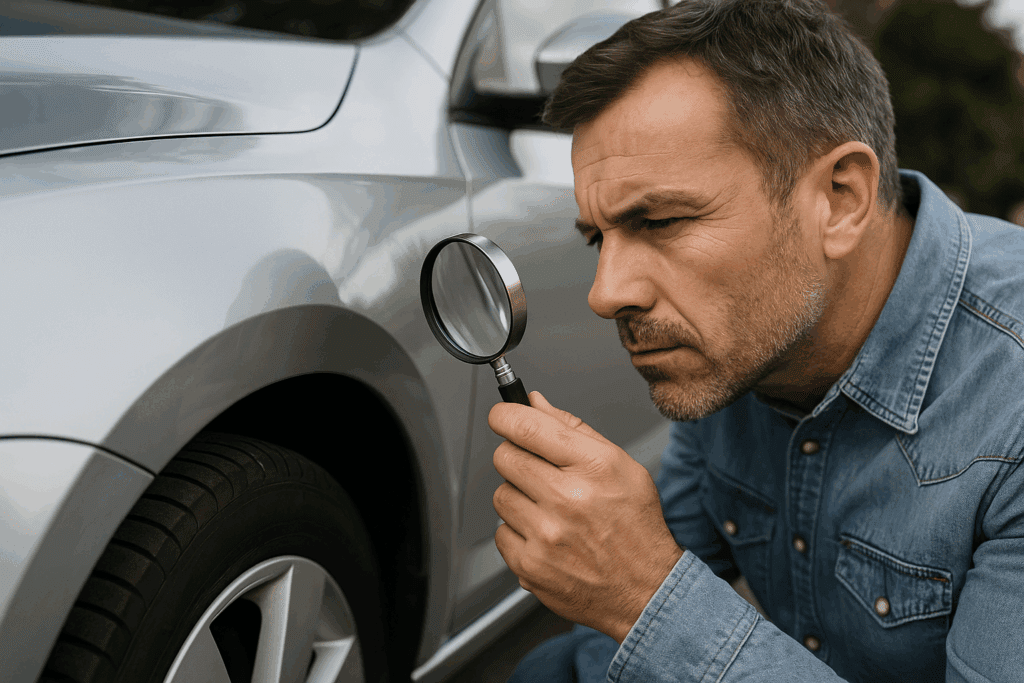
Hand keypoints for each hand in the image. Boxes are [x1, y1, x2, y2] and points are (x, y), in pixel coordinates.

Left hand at [489, 391, 683, 643]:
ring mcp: (547, 535)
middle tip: (538, 471)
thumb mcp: (620, 465)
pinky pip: (501, 532)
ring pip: (501, 494)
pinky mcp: (530, 565)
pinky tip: (546, 536)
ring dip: (519, 497)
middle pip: (505, 457)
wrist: (645, 591)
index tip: (502, 417)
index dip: (505, 416)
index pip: (528, 426)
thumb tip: (534, 402)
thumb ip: (574, 429)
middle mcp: (569, 499)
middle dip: (516, 457)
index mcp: (594, 467)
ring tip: (549, 510)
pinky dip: (518, 532)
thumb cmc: (635, 526)